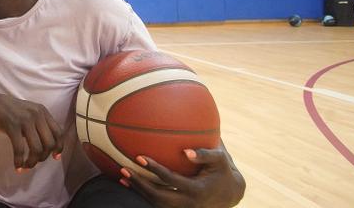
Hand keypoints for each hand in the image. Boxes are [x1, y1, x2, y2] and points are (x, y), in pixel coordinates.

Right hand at [0, 92, 63, 169]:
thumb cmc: (11, 112)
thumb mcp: (30, 113)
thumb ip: (40, 126)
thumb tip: (50, 148)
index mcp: (43, 112)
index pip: (59, 133)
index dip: (59, 148)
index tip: (55, 158)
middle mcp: (37, 114)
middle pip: (49, 143)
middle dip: (43, 157)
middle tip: (35, 162)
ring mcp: (25, 120)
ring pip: (37, 149)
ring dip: (32, 162)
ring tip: (26, 166)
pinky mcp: (12, 126)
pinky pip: (20, 149)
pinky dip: (19, 161)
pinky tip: (17, 166)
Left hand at [121, 147, 244, 207]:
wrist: (231, 192)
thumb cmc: (223, 170)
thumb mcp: (220, 159)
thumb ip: (205, 154)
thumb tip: (186, 151)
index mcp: (197, 189)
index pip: (171, 180)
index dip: (155, 169)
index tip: (140, 157)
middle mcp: (189, 202)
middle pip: (159, 197)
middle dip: (140, 185)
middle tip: (124, 170)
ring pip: (157, 203)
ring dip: (139, 191)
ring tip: (122, 177)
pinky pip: (158, 204)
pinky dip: (144, 195)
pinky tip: (131, 184)